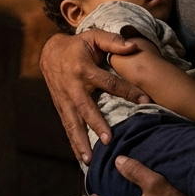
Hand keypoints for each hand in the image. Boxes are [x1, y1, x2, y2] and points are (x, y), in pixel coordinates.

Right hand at [40, 31, 150, 162]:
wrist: (49, 52)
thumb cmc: (78, 45)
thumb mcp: (94, 36)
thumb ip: (113, 41)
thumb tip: (132, 46)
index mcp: (83, 68)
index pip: (109, 82)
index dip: (127, 90)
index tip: (145, 101)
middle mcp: (72, 86)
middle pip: (86, 107)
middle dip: (96, 124)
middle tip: (108, 139)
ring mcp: (64, 99)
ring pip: (72, 122)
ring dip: (79, 141)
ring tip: (89, 159)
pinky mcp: (60, 107)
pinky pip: (67, 126)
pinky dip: (73, 143)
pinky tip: (81, 158)